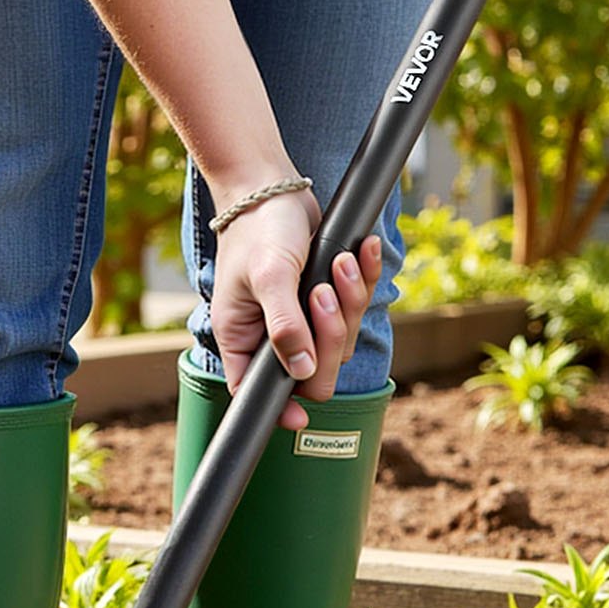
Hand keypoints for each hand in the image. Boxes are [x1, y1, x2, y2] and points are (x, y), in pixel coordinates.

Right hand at [208, 186, 381, 431]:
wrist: (273, 188)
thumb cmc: (259, 229)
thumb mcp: (270, 277)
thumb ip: (285, 325)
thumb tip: (301, 370)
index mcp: (243, 339)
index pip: (256, 393)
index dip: (279, 410)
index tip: (299, 419)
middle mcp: (272, 336)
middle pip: (314, 371)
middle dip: (329, 335)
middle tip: (323, 293)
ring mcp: (302, 318)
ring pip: (340, 340)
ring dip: (349, 299)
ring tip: (339, 262)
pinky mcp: (326, 298)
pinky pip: (356, 306)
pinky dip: (364, 280)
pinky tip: (361, 251)